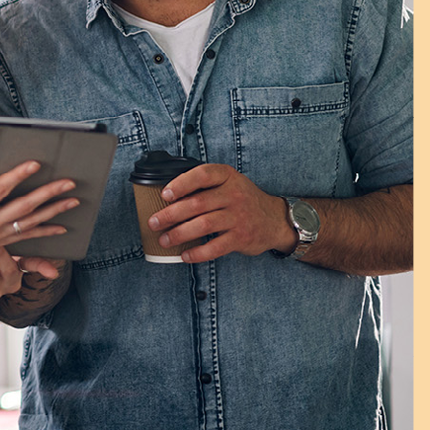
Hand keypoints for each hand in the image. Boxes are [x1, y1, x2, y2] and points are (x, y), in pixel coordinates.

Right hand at [0, 161, 78, 283]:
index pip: (1, 189)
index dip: (19, 175)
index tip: (35, 163)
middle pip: (25, 206)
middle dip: (49, 193)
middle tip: (69, 182)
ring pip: (31, 222)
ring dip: (54, 211)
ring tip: (73, 201)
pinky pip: (26, 236)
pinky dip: (45, 232)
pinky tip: (60, 228)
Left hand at [147, 163, 291, 261]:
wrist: (275, 220)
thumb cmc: (243, 200)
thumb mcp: (229, 183)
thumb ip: (205, 186)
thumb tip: (168, 195)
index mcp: (227, 177)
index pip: (202, 175)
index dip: (181, 184)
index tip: (165, 195)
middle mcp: (234, 195)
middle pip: (197, 203)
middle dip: (171, 214)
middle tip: (154, 222)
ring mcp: (238, 217)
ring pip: (203, 225)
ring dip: (179, 234)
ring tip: (164, 240)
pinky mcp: (241, 238)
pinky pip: (215, 247)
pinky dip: (197, 253)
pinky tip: (185, 255)